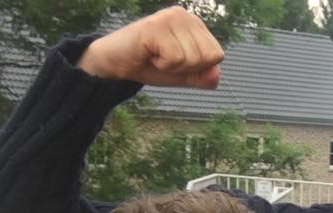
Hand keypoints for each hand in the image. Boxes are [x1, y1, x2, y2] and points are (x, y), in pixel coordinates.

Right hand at [78, 7, 223, 87]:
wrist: (115, 64)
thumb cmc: (149, 65)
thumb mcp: (183, 75)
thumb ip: (203, 77)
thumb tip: (217, 73)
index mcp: (194, 24)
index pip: (217, 55)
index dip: (197, 67)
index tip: (176, 61)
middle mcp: (184, 15)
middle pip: (208, 57)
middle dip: (186, 68)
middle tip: (164, 59)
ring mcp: (170, 18)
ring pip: (192, 59)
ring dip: (172, 66)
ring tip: (156, 55)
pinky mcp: (156, 26)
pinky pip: (175, 58)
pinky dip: (162, 65)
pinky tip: (149, 53)